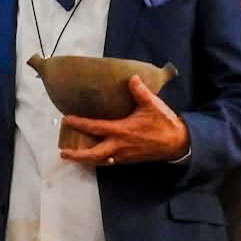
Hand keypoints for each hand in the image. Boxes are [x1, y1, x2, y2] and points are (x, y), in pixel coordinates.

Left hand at [59, 75, 191, 165]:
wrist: (177, 143)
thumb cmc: (164, 123)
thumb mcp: (152, 104)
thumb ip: (140, 91)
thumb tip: (131, 78)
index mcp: (122, 131)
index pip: (95, 127)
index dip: (79, 123)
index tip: (66, 120)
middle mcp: (119, 146)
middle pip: (93, 155)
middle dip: (77, 155)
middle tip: (63, 152)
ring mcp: (124, 155)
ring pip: (101, 161)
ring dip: (86, 160)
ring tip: (75, 157)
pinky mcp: (130, 160)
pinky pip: (110, 162)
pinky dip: (100, 160)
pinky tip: (96, 157)